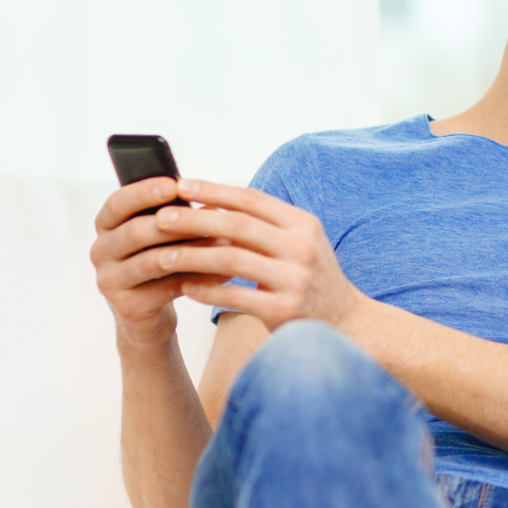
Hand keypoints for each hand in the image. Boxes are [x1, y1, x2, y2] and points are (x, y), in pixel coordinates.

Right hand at [92, 177, 230, 347]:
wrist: (148, 314)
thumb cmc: (159, 261)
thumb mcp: (162, 234)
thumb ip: (175, 216)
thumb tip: (213, 204)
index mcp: (107, 226)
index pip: (117, 203)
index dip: (143, 193)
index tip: (173, 185)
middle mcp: (101, 251)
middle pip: (135, 232)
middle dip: (175, 223)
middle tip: (210, 217)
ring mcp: (109, 280)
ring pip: (152, 261)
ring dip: (192, 251)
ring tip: (225, 244)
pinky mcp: (127, 306)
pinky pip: (167, 288)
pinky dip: (199, 279)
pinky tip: (224, 273)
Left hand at [143, 180, 367, 331]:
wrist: (347, 322)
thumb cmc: (313, 279)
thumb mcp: (300, 243)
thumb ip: (266, 225)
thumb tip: (212, 205)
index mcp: (303, 224)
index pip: (252, 199)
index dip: (214, 190)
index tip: (180, 185)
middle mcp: (302, 247)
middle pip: (238, 226)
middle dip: (194, 219)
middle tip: (159, 217)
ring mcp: (295, 279)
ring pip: (232, 260)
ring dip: (192, 256)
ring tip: (162, 256)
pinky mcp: (285, 309)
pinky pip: (234, 295)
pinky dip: (206, 290)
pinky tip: (185, 287)